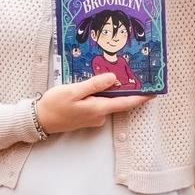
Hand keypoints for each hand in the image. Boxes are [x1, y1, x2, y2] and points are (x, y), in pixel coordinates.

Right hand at [35, 74, 153, 133]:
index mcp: (98, 109)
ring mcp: (94, 118)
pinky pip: (99, 104)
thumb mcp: (73, 91)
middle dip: (126, 89)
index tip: (155, 92)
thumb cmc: (54, 105)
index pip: (126, 103)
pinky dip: (100, 95)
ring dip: (110, 91)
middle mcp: (99, 116)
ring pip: (107, 102)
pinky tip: (95, 86)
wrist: (38, 120)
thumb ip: (94, 85)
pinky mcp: (87, 117)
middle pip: (118, 101)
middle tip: (134, 74)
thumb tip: (113, 79)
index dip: (141, 98)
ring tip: (111, 75)